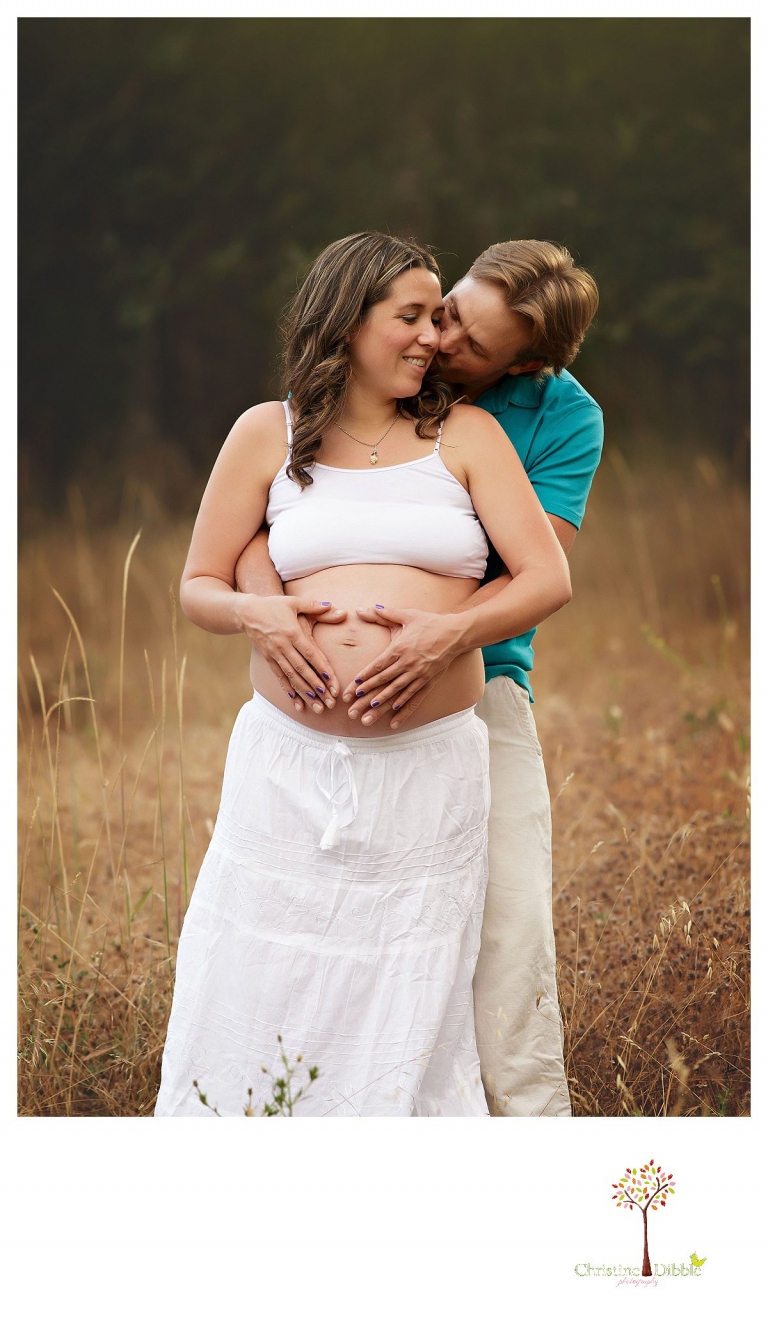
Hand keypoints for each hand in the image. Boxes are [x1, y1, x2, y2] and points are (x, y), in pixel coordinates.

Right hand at [237, 594, 346, 713]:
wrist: (247, 612)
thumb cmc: (274, 606)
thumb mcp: (295, 603)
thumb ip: (316, 607)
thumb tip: (339, 610)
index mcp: (292, 632)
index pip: (310, 653)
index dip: (321, 668)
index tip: (331, 681)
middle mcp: (283, 646)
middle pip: (302, 669)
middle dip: (316, 686)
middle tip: (328, 701)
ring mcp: (275, 654)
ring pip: (292, 677)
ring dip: (304, 692)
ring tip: (316, 706)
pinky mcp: (269, 659)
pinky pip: (280, 677)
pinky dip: (288, 690)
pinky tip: (296, 702)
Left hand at [343, 606, 464, 728]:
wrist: (455, 633)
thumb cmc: (429, 623)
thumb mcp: (406, 615)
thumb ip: (384, 614)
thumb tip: (364, 609)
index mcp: (400, 648)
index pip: (377, 667)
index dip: (364, 678)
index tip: (352, 688)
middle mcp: (408, 664)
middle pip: (383, 682)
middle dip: (366, 696)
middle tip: (352, 708)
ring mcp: (419, 675)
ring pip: (396, 693)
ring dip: (381, 705)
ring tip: (368, 716)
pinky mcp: (428, 682)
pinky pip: (414, 699)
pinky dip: (403, 711)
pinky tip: (393, 721)